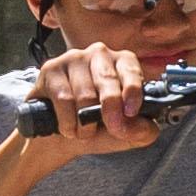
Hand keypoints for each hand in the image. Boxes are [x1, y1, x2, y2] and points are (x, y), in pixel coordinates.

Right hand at [29, 40, 159, 153]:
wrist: (60, 140)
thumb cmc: (95, 129)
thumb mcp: (126, 134)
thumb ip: (143, 131)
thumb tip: (144, 126)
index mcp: (122, 64)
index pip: (131, 69)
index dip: (132, 90)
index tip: (131, 111)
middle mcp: (99, 55)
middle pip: (107, 81)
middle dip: (111, 111)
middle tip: (113, 129)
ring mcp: (73, 59)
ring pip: (85, 94)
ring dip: (85, 123)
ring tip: (84, 131)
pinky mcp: (51, 69)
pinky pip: (63, 98)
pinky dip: (68, 121)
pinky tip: (68, 127)